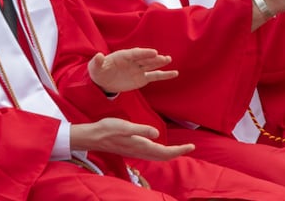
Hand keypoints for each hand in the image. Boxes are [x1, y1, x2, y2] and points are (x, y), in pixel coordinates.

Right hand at [69, 118, 194, 160]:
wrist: (93, 137)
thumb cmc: (108, 129)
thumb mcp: (125, 127)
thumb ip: (141, 130)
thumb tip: (157, 134)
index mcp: (141, 145)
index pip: (164, 152)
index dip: (179, 150)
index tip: (191, 146)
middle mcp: (140, 151)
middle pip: (163, 156)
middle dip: (177, 153)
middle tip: (190, 147)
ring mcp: (136, 151)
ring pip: (157, 156)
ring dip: (170, 153)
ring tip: (179, 148)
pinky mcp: (132, 149)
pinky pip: (151, 154)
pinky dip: (160, 152)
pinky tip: (160, 147)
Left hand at [88, 48, 178, 92]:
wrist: (103, 81)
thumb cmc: (99, 71)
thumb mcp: (95, 67)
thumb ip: (97, 62)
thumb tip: (98, 56)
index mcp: (123, 56)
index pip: (135, 53)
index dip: (144, 53)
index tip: (153, 52)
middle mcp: (133, 61)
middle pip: (145, 59)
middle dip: (154, 58)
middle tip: (165, 58)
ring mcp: (138, 69)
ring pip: (151, 66)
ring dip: (160, 63)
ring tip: (169, 60)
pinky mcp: (142, 78)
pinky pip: (154, 76)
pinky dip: (164, 75)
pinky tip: (174, 73)